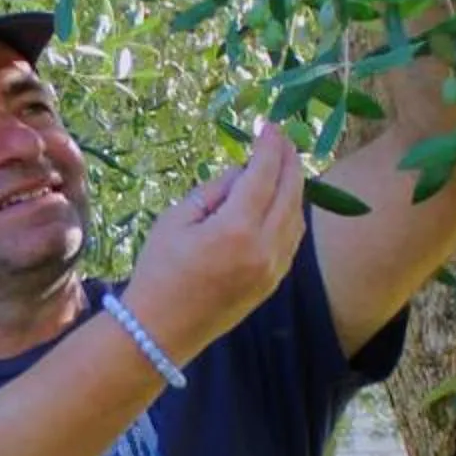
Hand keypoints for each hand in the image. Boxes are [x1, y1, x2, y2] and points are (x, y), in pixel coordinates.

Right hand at [121, 122, 306, 366]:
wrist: (161, 330)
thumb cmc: (158, 270)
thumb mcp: (175, 219)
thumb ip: (214, 191)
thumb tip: (242, 174)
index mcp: (235, 229)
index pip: (264, 174)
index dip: (270, 146)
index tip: (270, 125)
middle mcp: (263, 248)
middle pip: (291, 192)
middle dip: (290, 160)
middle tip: (284, 138)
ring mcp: (273, 268)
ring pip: (297, 216)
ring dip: (294, 186)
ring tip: (285, 164)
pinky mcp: (273, 282)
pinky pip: (291, 239)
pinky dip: (291, 212)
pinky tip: (282, 200)